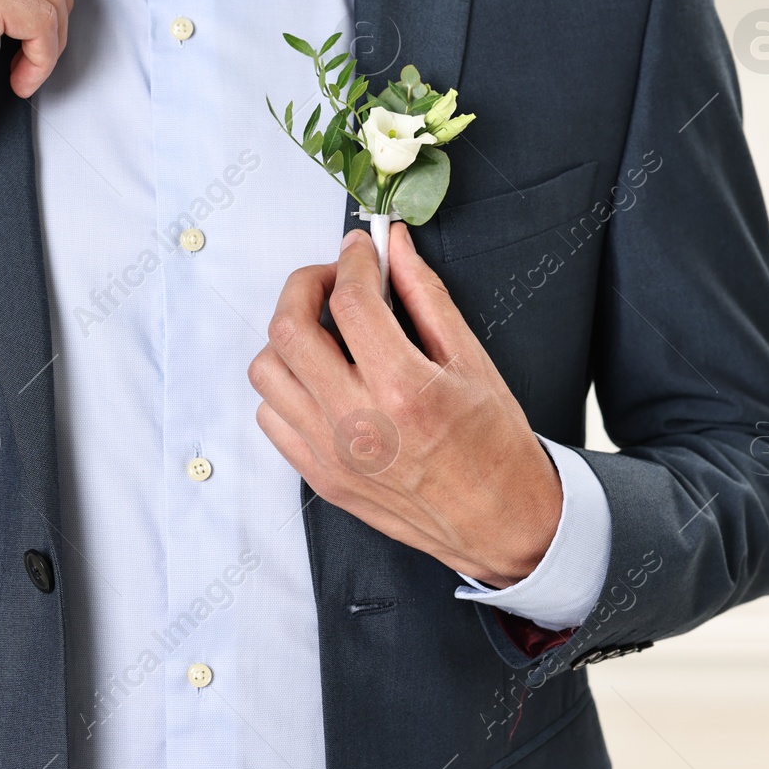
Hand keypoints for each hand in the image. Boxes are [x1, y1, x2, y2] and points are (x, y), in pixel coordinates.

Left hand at [248, 224, 561, 586]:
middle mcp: (357, 424)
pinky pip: (271, 416)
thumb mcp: (471, 359)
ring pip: (266, 371)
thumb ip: (425, 295)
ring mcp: (331, 455)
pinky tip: (320, 378)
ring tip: (324, 332)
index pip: (350, 300)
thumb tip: (394, 246)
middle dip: (305, 286)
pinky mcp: (319, 476)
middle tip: (333, 280)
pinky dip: (286, 385)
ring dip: (288, 338)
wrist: (502, 522)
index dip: (352, 260)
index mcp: (403, 390)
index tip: (360, 250)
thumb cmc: (494, 444)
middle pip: (288, 329)